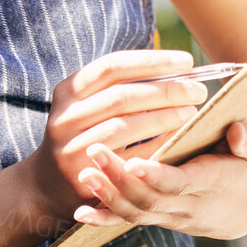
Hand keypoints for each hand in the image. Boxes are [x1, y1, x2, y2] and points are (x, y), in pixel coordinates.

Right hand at [28, 49, 210, 220]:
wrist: (47, 185)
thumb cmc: (82, 135)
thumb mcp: (87, 106)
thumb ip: (119, 87)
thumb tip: (175, 68)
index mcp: (68, 91)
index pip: (112, 66)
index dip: (151, 61)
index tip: (186, 62)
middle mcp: (65, 117)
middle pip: (122, 96)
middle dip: (165, 90)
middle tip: (198, 90)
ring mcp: (72, 148)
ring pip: (125, 126)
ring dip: (164, 117)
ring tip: (192, 112)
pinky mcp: (84, 176)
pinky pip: (128, 158)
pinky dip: (157, 145)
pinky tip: (179, 139)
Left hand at [73, 86, 246, 239]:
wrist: (244, 206)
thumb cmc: (246, 166)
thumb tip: (236, 130)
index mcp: (209, 185)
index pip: (180, 184)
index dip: (158, 177)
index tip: (135, 164)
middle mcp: (186, 207)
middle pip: (149, 198)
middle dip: (120, 179)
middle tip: (94, 152)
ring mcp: (168, 217)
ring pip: (135, 212)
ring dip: (107, 195)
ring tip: (85, 173)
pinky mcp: (155, 218)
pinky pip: (128, 222)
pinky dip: (105, 219)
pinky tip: (80, 213)